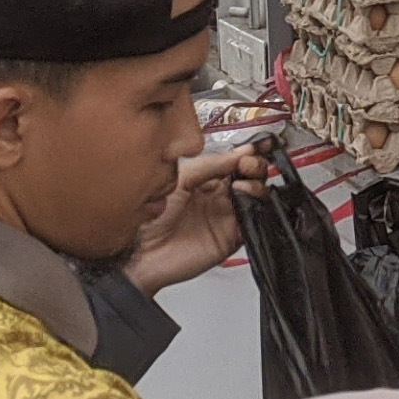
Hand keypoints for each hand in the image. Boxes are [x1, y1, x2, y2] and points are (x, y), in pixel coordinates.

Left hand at [124, 147, 263, 293]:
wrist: (143, 251)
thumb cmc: (152, 216)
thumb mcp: (179, 179)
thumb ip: (209, 165)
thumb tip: (239, 153)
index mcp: (206, 180)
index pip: (234, 163)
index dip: (246, 154)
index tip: (253, 147)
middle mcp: (219, 197)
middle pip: (249, 178)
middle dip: (255, 166)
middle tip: (248, 163)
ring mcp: (226, 217)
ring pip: (255, 197)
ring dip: (256, 184)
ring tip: (243, 181)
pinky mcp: (231, 238)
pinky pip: (252, 221)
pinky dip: (255, 206)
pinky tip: (243, 195)